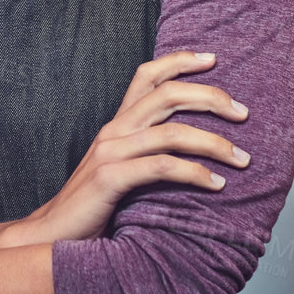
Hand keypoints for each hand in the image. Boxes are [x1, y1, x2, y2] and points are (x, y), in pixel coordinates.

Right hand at [16, 50, 248, 242]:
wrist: (50, 235)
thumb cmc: (92, 206)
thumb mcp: (119, 168)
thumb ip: (144, 152)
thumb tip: (190, 148)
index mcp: (117, 124)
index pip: (147, 76)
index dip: (179, 61)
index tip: (213, 58)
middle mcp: (113, 130)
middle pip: (167, 94)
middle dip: (211, 98)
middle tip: (243, 113)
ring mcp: (110, 152)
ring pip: (172, 132)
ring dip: (214, 143)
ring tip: (242, 158)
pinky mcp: (110, 178)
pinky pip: (162, 167)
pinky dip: (195, 174)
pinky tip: (216, 184)